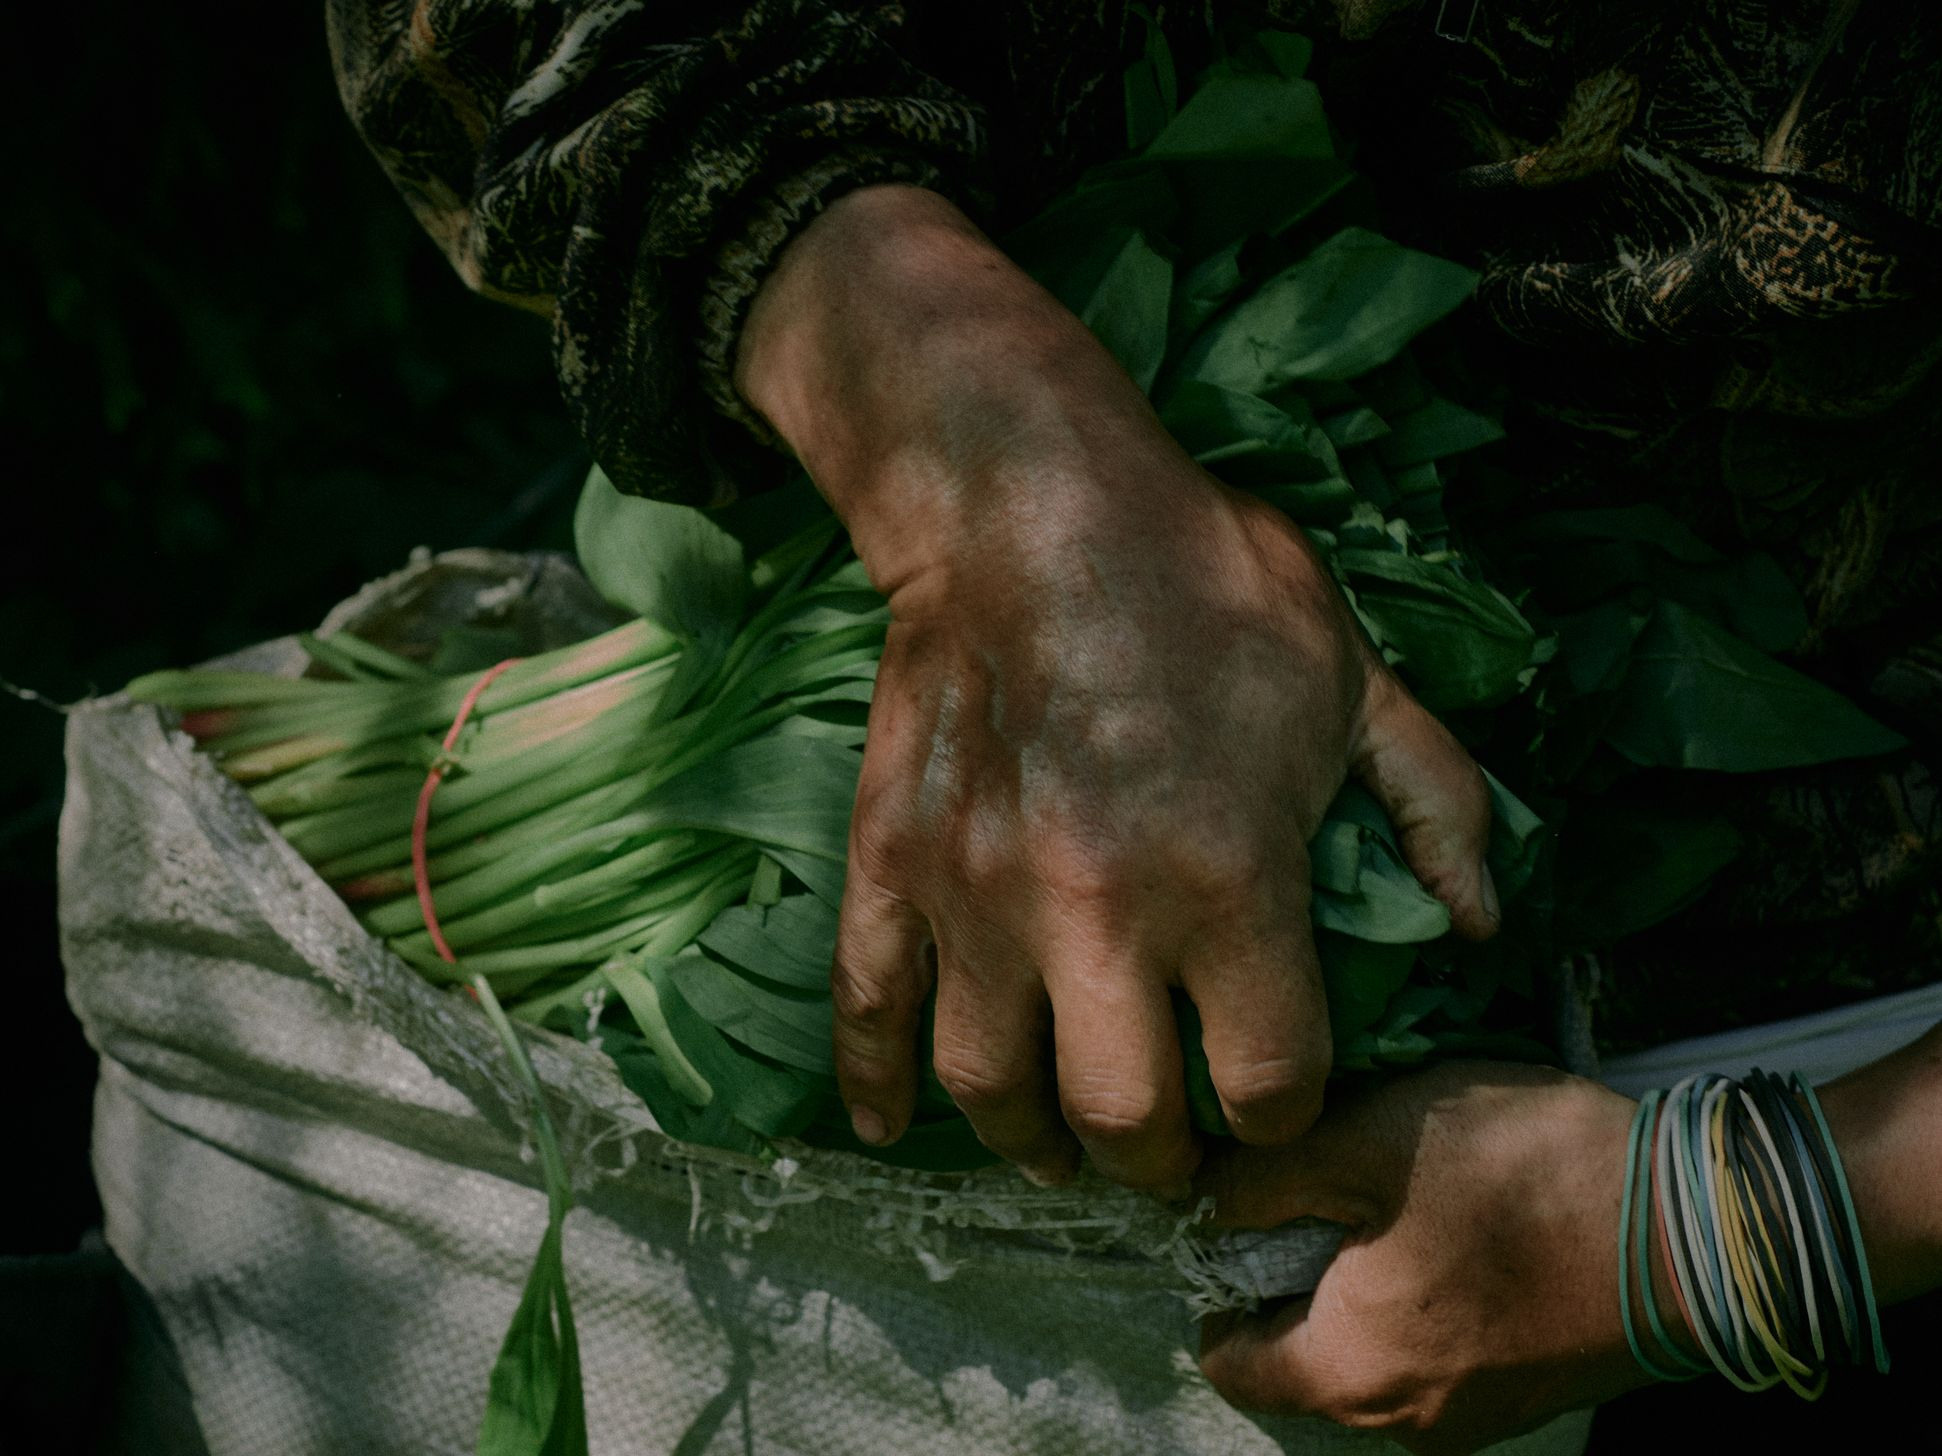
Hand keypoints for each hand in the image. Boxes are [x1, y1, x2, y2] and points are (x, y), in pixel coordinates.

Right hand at [738, 186, 1497, 1189]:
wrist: (1026, 501)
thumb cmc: (1203, 583)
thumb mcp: (1353, 679)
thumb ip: (1436, 805)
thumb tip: (1478, 920)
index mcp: (1226, 879)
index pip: (1268, 1079)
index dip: (1284, 1113)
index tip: (1275, 1099)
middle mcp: (1094, 914)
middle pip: (1126, 1122)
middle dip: (1163, 1162)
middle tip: (1173, 1149)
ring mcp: (977, 898)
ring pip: (993, 1088)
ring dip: (1034, 1144)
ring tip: (1061, 1146)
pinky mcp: (893, 867)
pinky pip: (868, 1008)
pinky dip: (875, 1085)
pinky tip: (896, 1130)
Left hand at [1198, 1064, 1648, 1453]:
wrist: (1703, 1227)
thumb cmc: (1524, 1179)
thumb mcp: (1367, 1141)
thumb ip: (1263, 1178)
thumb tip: (1197, 1200)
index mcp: (1350, 1375)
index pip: (1227, 1361)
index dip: (1216, 1278)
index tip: (1246, 1206)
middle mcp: (1402, 1425)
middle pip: (1297, 1357)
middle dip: (1294, 1273)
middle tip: (1328, 1182)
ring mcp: (1471, 1419)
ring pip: (1366, 1351)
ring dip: (1361, 1279)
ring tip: (1396, 1193)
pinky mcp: (1522, 1395)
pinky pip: (1431, 1351)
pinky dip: (1421, 1296)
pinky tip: (1455, 1223)